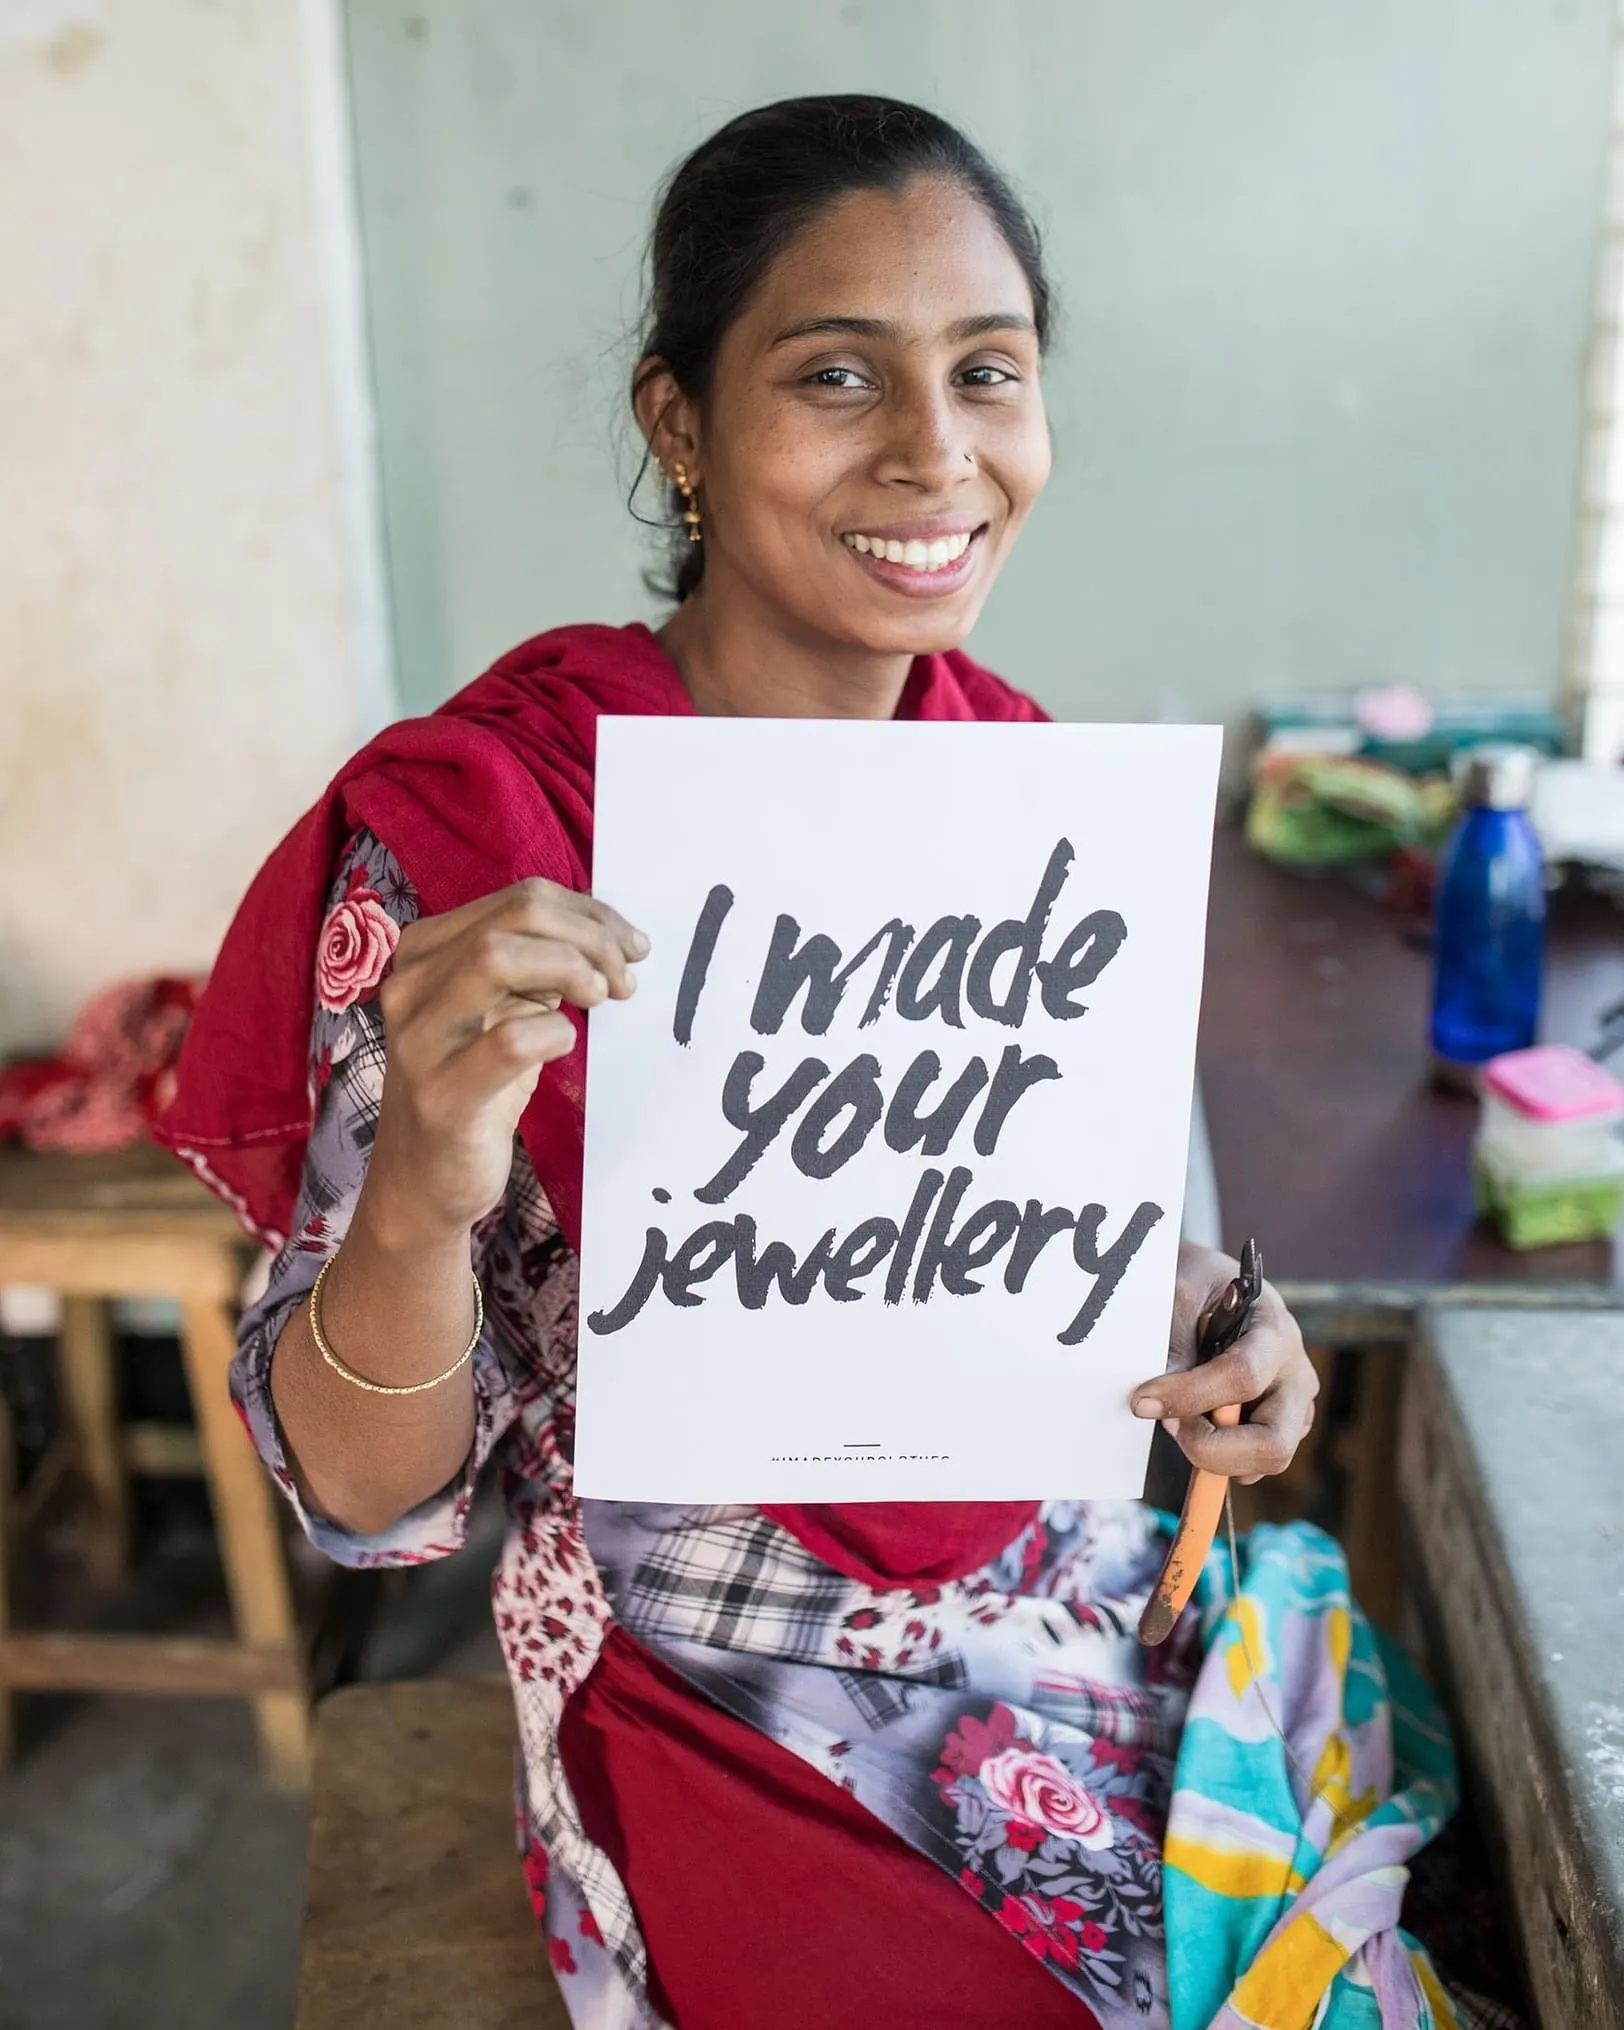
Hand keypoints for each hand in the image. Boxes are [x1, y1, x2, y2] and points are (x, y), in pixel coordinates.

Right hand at [362, 879, 647, 1243]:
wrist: (425, 1181)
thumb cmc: (475, 1086)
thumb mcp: (503, 1010)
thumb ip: (536, 966)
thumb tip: (609, 934)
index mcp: (425, 951)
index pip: (519, 899)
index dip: (589, 913)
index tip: (631, 945)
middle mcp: (411, 984)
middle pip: (515, 917)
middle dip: (590, 937)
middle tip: (626, 977)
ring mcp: (419, 1039)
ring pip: (497, 958)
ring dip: (572, 969)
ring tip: (602, 1000)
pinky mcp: (441, 1093)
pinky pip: (510, 1039)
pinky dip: (555, 1032)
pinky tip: (565, 1046)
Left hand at [1130, 1241, 1317, 1482]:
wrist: (1217, 1285)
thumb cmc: (1200, 1285)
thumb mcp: (1181, 1292)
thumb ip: (1173, 1343)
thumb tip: (1158, 1403)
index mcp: (1275, 1332)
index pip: (1243, 1376)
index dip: (1189, 1396)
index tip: (1142, 1401)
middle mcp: (1295, 1376)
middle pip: (1274, 1443)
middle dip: (1213, 1450)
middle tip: (1170, 1426)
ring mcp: (1293, 1408)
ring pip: (1264, 1461)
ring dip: (1213, 1453)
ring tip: (1179, 1417)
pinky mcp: (1280, 1428)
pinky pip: (1250, 1464)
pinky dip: (1216, 1455)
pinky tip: (1193, 1421)